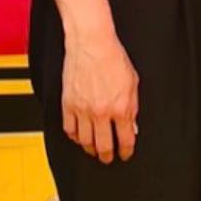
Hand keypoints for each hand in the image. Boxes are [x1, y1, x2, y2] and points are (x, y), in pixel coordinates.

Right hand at [62, 29, 138, 162]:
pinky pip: (69, 129)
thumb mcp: (133, 83)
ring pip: (85, 141)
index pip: (125, 140)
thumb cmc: (113, 58)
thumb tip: (132, 125)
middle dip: (107, 156)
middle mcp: (101, 112)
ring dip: (90, 149)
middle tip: (108, 158)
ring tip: (94, 149)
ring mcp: (82, 109)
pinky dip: (74, 136)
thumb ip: (133, 107)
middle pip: (103, 146)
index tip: (125, 153)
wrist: (91, 43)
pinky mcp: (68, 104)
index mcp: (120, 108)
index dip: (126, 151)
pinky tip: (78, 136)